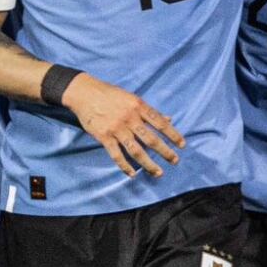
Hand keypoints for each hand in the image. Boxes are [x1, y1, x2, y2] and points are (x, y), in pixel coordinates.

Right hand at [62, 73, 184, 177]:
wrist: (84, 93)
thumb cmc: (110, 94)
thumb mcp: (132, 98)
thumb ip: (149, 111)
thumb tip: (168, 119)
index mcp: (138, 106)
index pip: (160, 123)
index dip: (173, 135)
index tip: (182, 145)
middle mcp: (129, 118)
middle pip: (151, 139)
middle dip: (165, 152)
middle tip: (175, 161)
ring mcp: (116, 129)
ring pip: (136, 150)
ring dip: (149, 163)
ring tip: (158, 172)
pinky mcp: (104, 137)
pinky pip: (117, 155)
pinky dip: (125, 166)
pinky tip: (133, 173)